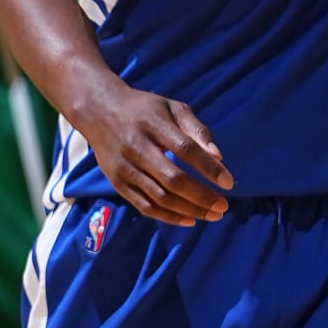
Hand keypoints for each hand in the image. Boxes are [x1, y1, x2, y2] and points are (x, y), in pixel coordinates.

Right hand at [85, 85, 231, 226]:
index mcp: (153, 125)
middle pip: (173, 179)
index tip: (229, 182)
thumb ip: (197, 129)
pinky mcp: (117, 182)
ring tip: (212, 215)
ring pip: (160, 197)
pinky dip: (168, 217)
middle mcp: (136, 148)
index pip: (185, 149)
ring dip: (189, 210)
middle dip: (202, 196)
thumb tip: (219, 156)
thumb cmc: (144, 110)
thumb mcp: (173, 108)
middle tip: (223, 206)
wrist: (98, 111)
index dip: (208, 168)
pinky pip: (144, 206)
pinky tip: (189, 220)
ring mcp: (125, 168)